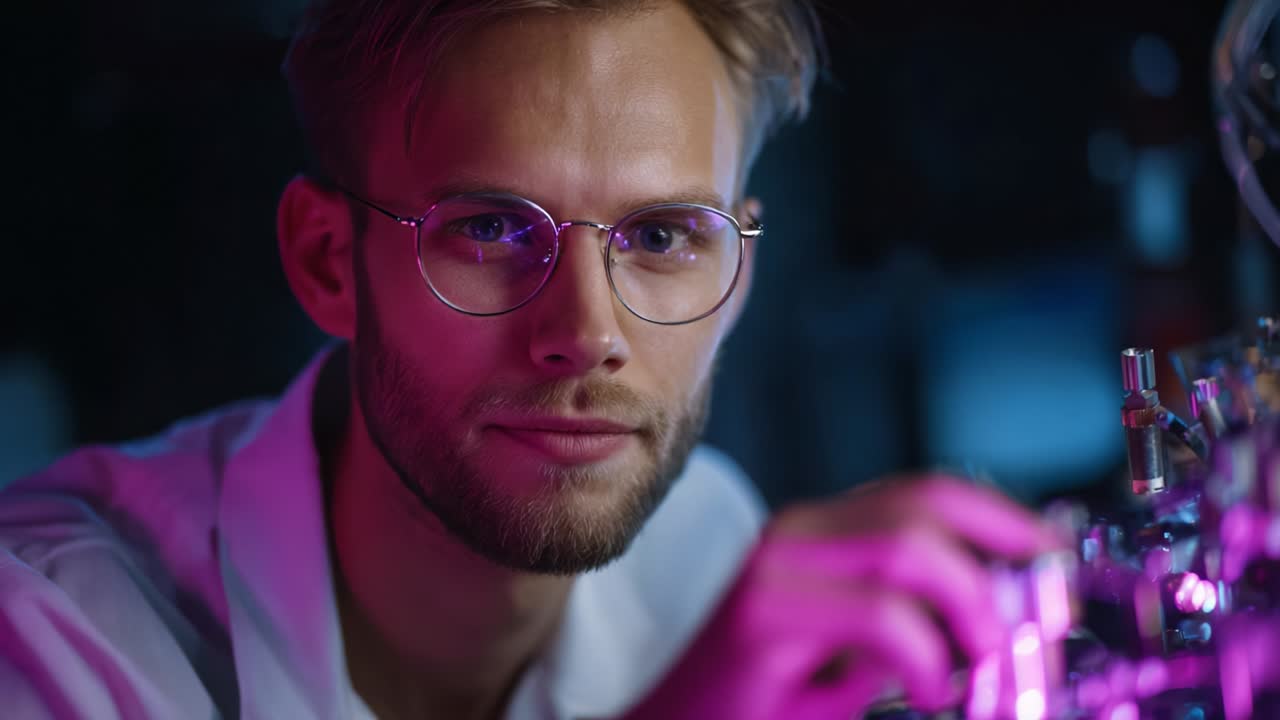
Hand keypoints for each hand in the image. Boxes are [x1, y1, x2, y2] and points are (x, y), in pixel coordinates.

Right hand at [623, 474, 1063, 719]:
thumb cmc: (761, 699)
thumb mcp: (848, 653)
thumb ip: (908, 621)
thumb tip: (1001, 615)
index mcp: (816, 532)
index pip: (920, 491)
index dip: (997, 513)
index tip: (1050, 550)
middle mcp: (793, 534)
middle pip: (921, 508)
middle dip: (996, 564)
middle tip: (1026, 632)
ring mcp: (773, 569)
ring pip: (905, 548)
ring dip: (970, 607)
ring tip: (982, 664)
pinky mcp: (760, 618)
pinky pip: (878, 614)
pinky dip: (925, 656)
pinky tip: (927, 688)